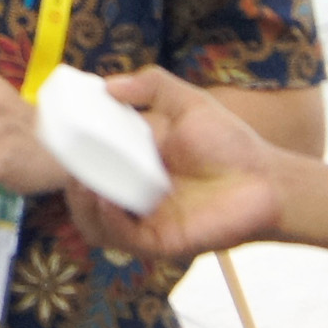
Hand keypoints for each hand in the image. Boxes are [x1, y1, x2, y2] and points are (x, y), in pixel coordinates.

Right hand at [67, 68, 286, 259]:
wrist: (268, 180)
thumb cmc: (231, 144)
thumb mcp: (188, 103)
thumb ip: (151, 85)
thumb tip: (106, 86)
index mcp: (133, 165)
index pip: (89, 165)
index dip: (70, 156)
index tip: (58, 138)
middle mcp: (133, 196)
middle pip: (83, 200)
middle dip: (70, 185)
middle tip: (71, 166)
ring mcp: (144, 221)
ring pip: (93, 225)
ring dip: (82, 207)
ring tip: (84, 186)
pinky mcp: (159, 242)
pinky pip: (122, 239)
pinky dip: (108, 221)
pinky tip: (107, 201)